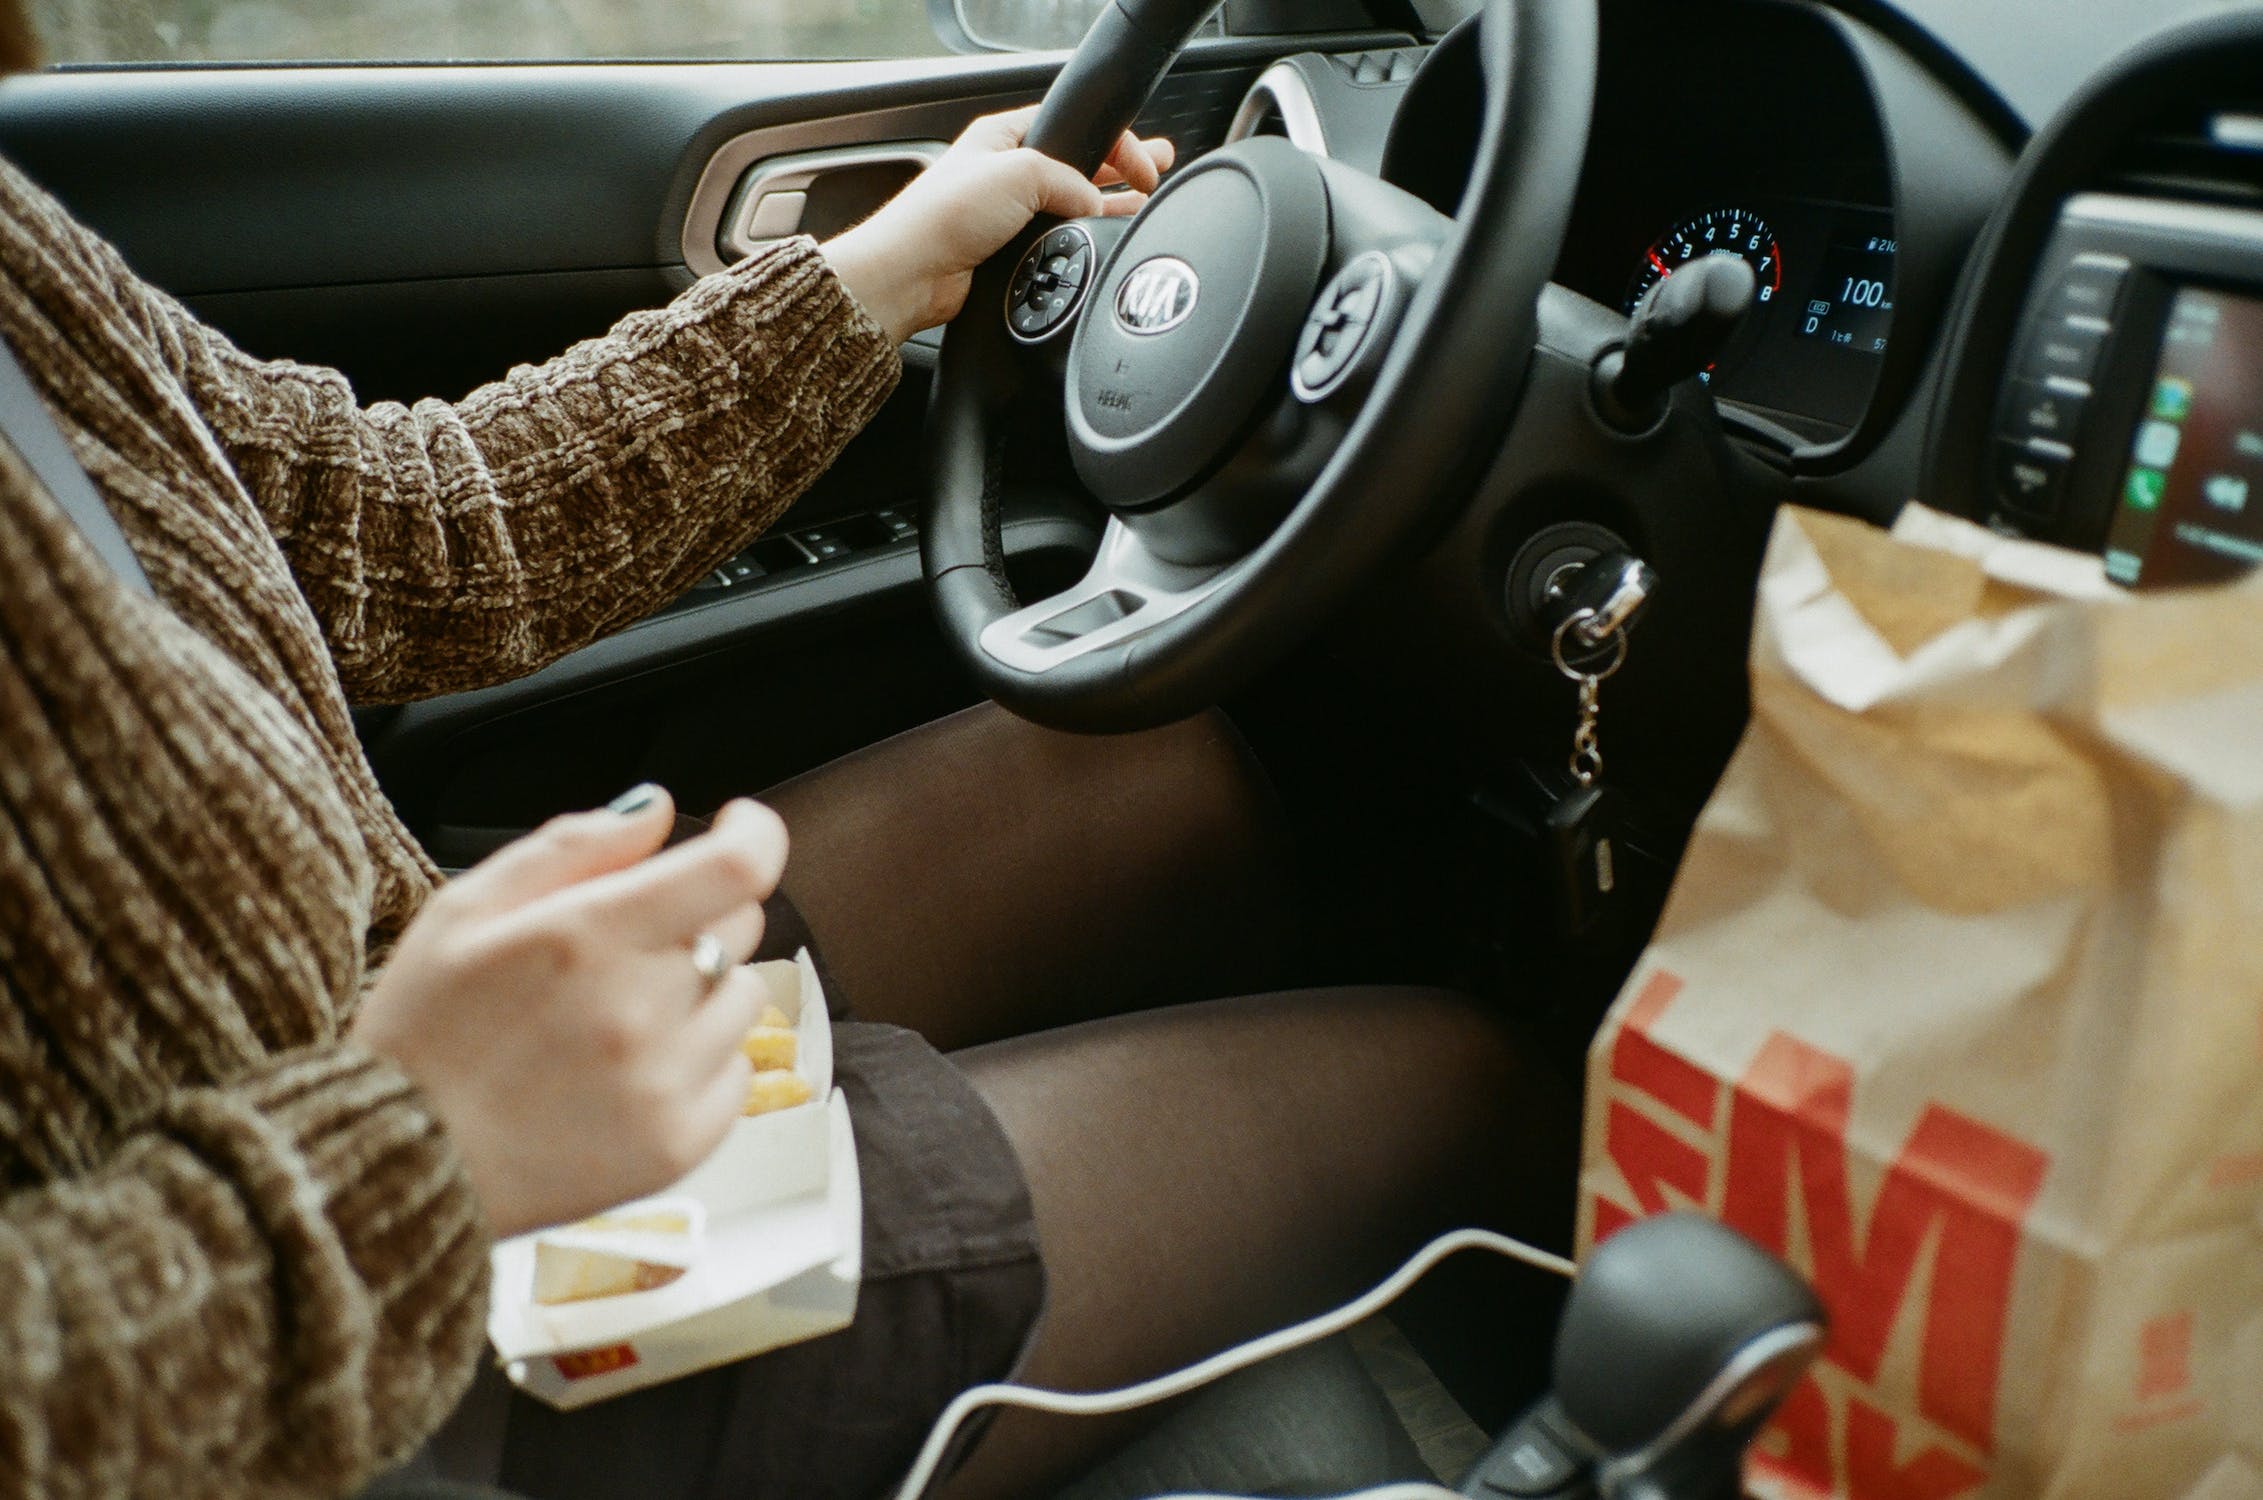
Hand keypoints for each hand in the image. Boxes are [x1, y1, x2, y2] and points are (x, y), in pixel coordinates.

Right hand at [353, 787, 786, 1238]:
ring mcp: (663, 1082)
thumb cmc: (423, 1030)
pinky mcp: (677, 1145)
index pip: (734, 869)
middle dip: (697, 915)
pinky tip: (631, 1072)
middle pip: (739, 924)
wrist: (395, 1165)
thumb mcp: (466, 908)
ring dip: (702, 992)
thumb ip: (573, 845)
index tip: (738, 828)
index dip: (754, 834)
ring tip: (618, 1018)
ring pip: (743, 997)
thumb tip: (657, 807)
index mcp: (586, 937)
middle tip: (626, 947)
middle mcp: (637, 1009)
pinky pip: (737, 1074)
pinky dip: (701, 1063)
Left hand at [820, 106, 1174, 343]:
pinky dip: (1084, 240)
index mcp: (1004, 137)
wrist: (912, 274)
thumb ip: (1070, 182)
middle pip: (1078, 165)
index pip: (1073, 126)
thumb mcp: (1020, 172)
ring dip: (1107, 206)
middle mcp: (1007, 173)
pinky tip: (1107, 240)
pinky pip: (1059, 241)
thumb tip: (1095, 205)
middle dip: (1119, 168)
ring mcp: (1009, 215)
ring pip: (1072, 206)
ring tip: (1144, 206)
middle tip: (1156, 172)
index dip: (1115, 141)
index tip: (1146, 164)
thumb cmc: (943, 215)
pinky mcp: (1010, 253)